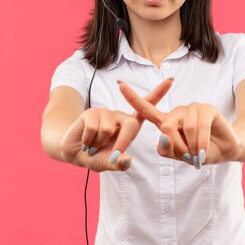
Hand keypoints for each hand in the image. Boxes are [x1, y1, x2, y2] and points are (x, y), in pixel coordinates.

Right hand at [59, 77, 173, 171]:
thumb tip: (127, 160)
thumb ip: (118, 164)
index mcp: (129, 126)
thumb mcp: (108, 163)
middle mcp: (120, 116)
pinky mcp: (91, 112)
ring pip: (108, 129)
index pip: (146, 108)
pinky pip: (94, 128)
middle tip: (111, 155)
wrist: (73, 152)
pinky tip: (86, 140)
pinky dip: (89, 140)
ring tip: (94, 144)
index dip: (158, 93)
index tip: (170, 80)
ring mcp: (106, 113)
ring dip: (99, 143)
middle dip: (121, 143)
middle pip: (131, 124)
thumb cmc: (96, 156)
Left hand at [117, 81, 242, 167]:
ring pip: (184, 127)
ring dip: (191, 147)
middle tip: (186, 158)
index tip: (119, 84)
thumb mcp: (180, 156)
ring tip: (197, 154)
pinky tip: (204, 152)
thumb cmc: (200, 153)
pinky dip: (201, 143)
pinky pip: (199, 126)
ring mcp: (192, 107)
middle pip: (166, 126)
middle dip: (176, 147)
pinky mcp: (207, 108)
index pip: (146, 109)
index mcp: (166, 122)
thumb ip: (167, 150)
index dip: (132, 97)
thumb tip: (163, 137)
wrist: (225, 151)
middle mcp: (177, 112)